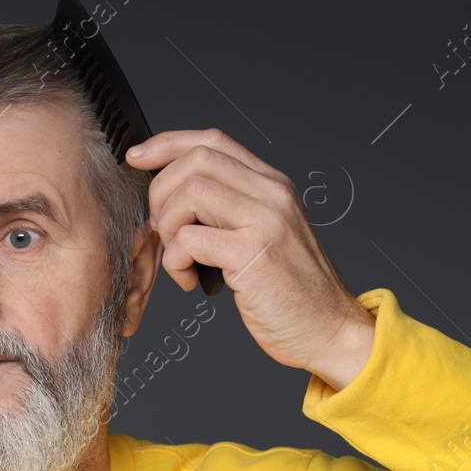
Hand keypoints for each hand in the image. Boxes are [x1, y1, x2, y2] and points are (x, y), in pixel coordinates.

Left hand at [127, 128, 377, 389]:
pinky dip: (175, 260)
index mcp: (273, 186)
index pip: (213, 141)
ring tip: (178, 257)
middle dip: (161, 191)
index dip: (167, 144)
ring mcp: (266, 221)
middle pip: (196, 160)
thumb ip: (231, 210)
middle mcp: (273, 195)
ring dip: (168, 226)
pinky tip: (190, 280)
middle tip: (161, 229)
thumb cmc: (295, 293)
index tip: (139, 157)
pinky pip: (190, 239)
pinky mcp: (253, 254)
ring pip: (191, 191)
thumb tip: (175, 199)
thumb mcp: (266, 235)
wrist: (331, 330)